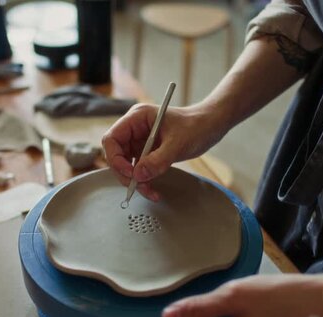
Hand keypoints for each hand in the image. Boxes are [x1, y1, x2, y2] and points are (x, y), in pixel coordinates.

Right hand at [102, 103, 227, 200]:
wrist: (210, 126)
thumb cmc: (196, 125)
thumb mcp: (178, 143)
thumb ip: (158, 160)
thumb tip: (139, 176)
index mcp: (137, 118)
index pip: (112, 139)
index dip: (115, 158)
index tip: (130, 173)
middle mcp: (134, 129)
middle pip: (116, 155)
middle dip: (126, 174)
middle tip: (139, 187)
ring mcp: (140, 141)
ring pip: (126, 165)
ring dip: (135, 181)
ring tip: (151, 192)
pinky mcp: (148, 152)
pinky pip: (139, 170)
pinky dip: (144, 181)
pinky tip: (153, 190)